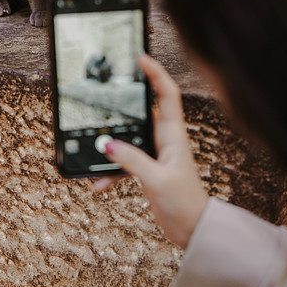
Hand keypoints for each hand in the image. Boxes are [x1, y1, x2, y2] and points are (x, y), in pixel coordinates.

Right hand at [92, 53, 208, 248]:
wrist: (192, 230)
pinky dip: (111, 172)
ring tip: (94, 153)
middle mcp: (165, 140)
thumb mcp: (157, 180)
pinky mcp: (147, 170)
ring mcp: (155, 154)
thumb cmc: (185, 203)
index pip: (167, 94)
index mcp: (174, 135)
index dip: (156, 73)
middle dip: (124, 103)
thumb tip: (107, 145)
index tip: (140, 56)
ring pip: (128, 139)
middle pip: (144, 111)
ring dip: (111, 147)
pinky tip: (100, 185)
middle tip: (107, 90)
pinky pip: (124, 163)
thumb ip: (132, 161)